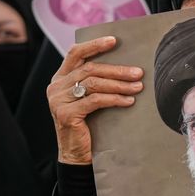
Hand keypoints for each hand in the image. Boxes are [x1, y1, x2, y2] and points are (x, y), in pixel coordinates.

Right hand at [47, 36, 144, 164]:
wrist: (76, 155)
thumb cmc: (87, 126)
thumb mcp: (88, 99)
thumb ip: (95, 83)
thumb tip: (126, 68)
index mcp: (60, 79)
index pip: (75, 53)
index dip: (94, 44)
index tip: (114, 40)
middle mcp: (56, 87)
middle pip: (90, 69)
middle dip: (117, 70)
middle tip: (138, 72)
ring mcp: (58, 100)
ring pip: (93, 83)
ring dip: (119, 84)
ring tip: (137, 87)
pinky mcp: (66, 114)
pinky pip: (95, 100)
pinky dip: (115, 99)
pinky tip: (128, 101)